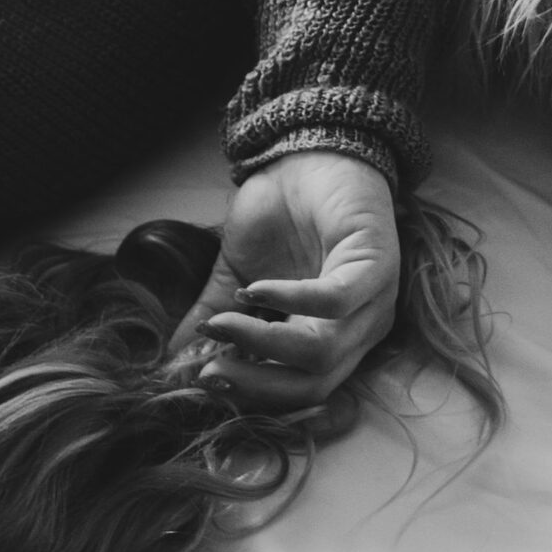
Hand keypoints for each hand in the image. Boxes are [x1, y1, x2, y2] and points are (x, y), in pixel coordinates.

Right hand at [168, 150, 399, 410]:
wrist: (304, 158)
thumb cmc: (278, 219)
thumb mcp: (234, 277)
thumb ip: (213, 319)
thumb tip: (175, 360)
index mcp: (330, 340)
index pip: (297, 391)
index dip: (250, 392)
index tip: (202, 380)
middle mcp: (359, 331)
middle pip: (314, 385)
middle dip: (256, 384)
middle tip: (209, 372)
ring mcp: (373, 300)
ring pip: (324, 352)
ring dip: (264, 344)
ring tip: (221, 323)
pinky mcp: (376, 263)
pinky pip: (335, 301)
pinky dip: (291, 301)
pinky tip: (254, 290)